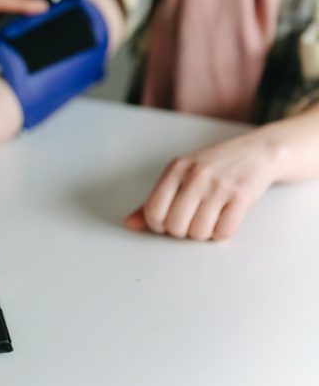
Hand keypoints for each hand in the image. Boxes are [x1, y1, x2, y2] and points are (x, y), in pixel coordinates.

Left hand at [124, 132, 280, 240]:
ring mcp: (219, 185)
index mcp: (175, 169)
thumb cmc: (212, 167)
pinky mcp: (242, 196)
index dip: (158, 225)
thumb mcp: (180, 175)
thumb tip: (130, 224)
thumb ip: (154, 200)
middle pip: (175, 226)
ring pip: (199, 232)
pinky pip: (224, 232)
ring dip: (202, 234)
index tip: (168, 222)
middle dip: (181, 232)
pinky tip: (222, 220)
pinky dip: (221, 234)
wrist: (256, 152)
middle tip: (190, 222)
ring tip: (207, 219)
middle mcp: (195, 175)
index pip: (153, 211)